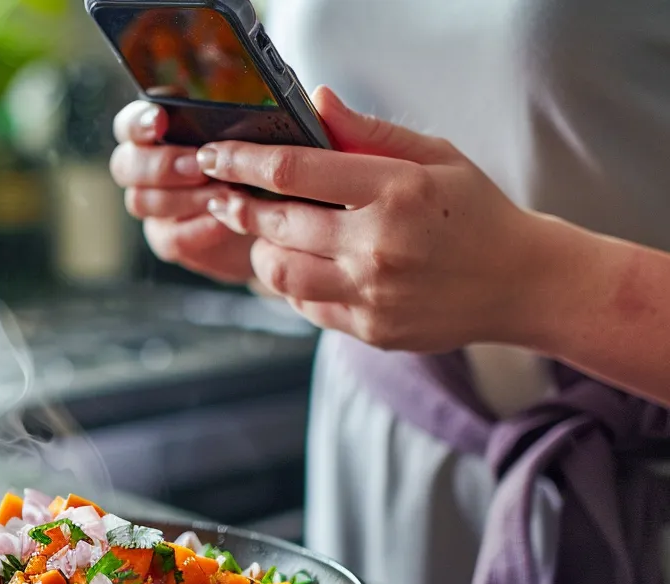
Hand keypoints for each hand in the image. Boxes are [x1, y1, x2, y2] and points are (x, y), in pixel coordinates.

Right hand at [109, 101, 256, 285]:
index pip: (128, 124)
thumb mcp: (242, 140)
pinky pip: (170, 237)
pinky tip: (223, 222)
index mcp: (153, 135)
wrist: (267, 216)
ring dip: (186, 197)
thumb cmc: (249, 167)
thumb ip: (222, 127)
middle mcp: (142, 170)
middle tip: (201, 166)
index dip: (138, 121)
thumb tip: (226, 121)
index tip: (161, 120)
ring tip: (226, 194)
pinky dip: (198, 229)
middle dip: (163, 164)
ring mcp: (151, 207)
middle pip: (124, 165)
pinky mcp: (166, 239)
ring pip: (143, 201)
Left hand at [199, 87, 552, 351]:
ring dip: (258, 251)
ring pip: (281, 274)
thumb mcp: (435, 156)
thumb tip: (316, 103)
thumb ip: (370, 132)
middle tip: (220, 195)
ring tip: (259, 234)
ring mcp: (373, 293)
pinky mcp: (370, 328)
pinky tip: (295, 265)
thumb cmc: (474, 212)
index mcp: (396, 191)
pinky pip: (306, 306)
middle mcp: (379, 246)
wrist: (520, 283)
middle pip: (278, 225)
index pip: (294, 172)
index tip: (216, 156)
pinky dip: (290, 284)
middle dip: (239, 207)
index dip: (243, 163)